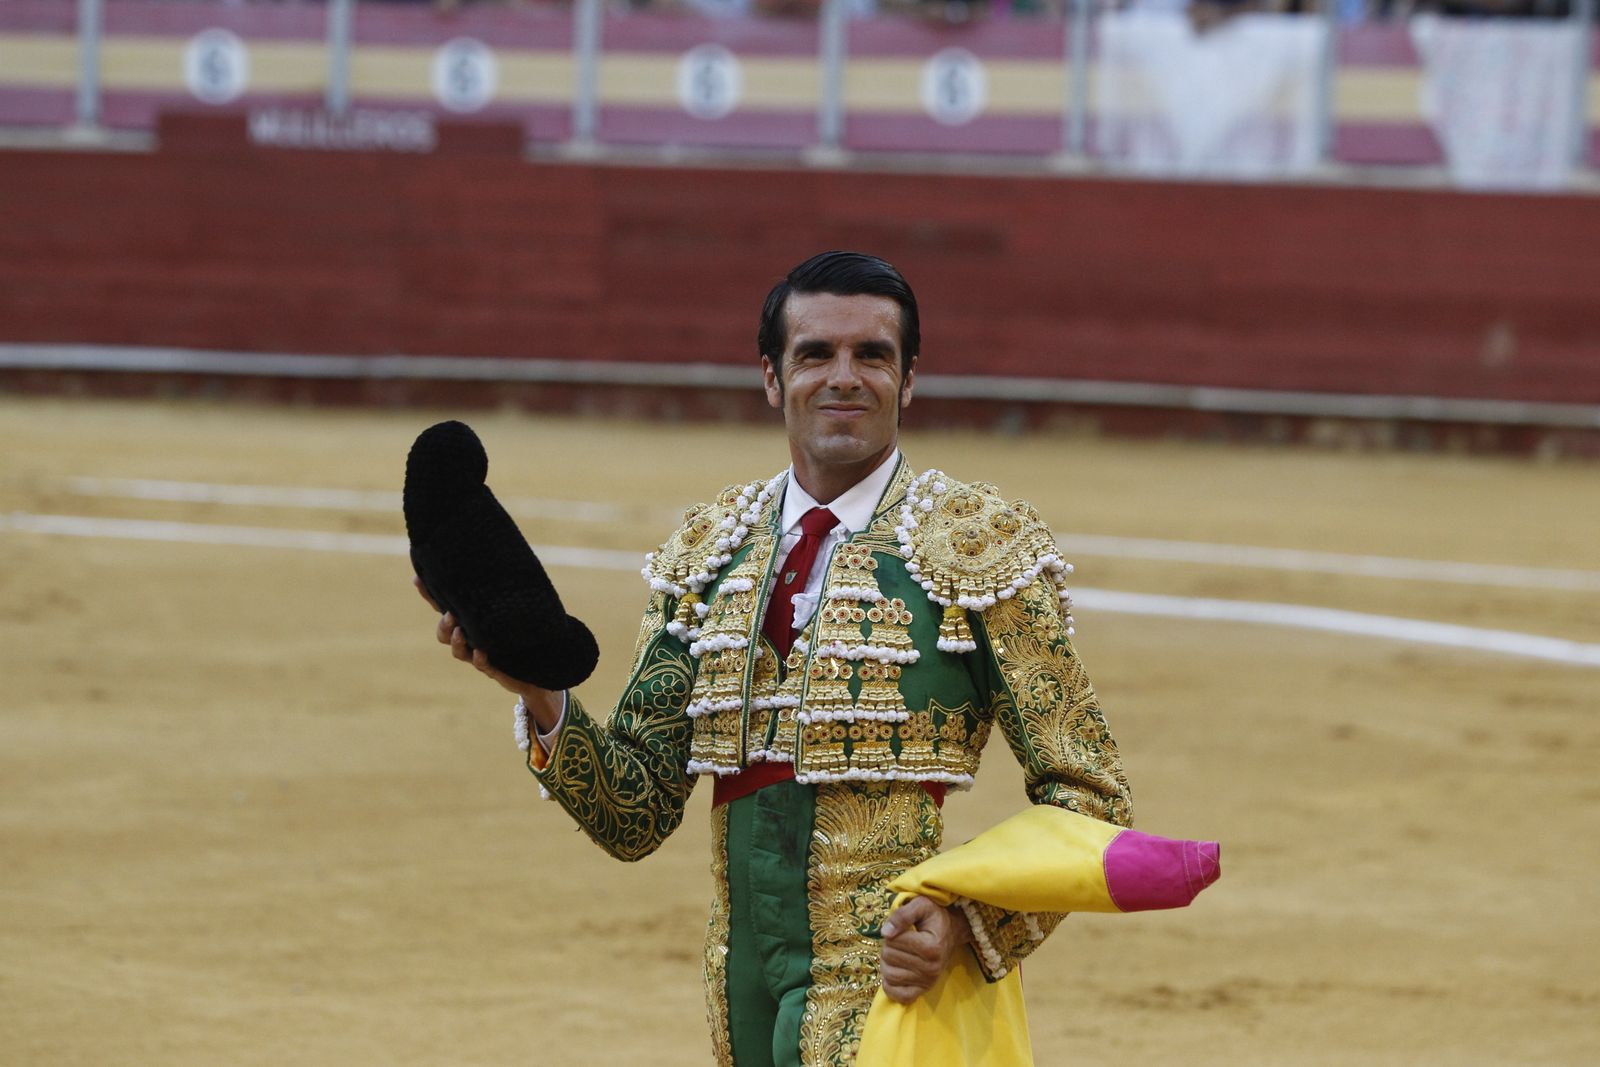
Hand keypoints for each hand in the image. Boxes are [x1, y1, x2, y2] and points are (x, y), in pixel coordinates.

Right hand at [414, 576, 563, 731]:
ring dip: (456, 641)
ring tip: (460, 631)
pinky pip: (482, 665)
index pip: (443, 607)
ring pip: (458, 651)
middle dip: (443, 625)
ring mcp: (479, 653)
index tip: (417, 579)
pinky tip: (481, 652)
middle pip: (444, 633)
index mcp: (469, 620)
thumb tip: (503, 556)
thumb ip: (504, 586)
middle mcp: (470, 638)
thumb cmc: (523, 628)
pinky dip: (480, 659)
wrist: (540, 660)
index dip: (429, 595)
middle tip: (450, 615)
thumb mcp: (513, 604)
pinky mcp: (493, 667)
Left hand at [878, 895, 971, 1004]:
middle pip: (888, 957)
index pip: (893, 941)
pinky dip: (890, 986)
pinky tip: (896, 972)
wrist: (951, 932)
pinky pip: (899, 996)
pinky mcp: (924, 990)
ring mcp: (928, 981)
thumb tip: (885, 933)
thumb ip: (903, 914)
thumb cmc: (935, 917)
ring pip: (889, 976)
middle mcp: (931, 968)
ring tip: (898, 954)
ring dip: (887, 963)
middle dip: (889, 946)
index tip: (903, 928)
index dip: (892, 931)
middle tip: (901, 941)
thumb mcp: (922, 905)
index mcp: (931, 947)